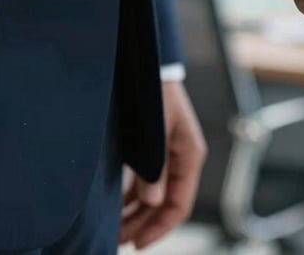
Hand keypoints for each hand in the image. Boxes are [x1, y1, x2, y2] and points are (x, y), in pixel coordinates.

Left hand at [120, 81, 206, 249]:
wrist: (145, 66)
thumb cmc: (154, 95)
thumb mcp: (156, 131)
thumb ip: (155, 167)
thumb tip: (153, 201)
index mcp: (190, 154)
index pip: (180, 204)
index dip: (160, 227)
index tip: (137, 244)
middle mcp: (180, 158)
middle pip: (165, 204)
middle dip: (143, 225)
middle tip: (117, 241)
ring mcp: (166, 155)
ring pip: (154, 196)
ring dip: (135, 214)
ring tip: (113, 230)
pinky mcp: (152, 149)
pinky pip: (144, 182)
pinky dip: (131, 198)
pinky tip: (114, 208)